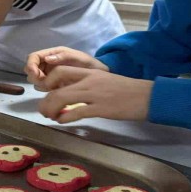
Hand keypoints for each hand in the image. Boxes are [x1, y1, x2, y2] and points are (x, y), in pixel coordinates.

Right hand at [25, 46, 108, 90]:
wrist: (98, 77)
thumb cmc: (89, 64)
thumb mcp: (79, 58)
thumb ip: (64, 56)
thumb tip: (47, 59)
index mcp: (52, 54)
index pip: (33, 57)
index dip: (31, 66)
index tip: (37, 75)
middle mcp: (48, 63)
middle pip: (30, 69)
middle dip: (35, 77)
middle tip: (46, 84)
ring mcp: (48, 74)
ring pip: (34, 79)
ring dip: (40, 84)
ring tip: (54, 87)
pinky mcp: (51, 84)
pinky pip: (41, 87)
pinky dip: (45, 90)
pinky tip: (56, 90)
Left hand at [38, 67, 152, 122]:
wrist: (147, 96)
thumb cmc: (127, 90)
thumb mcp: (104, 80)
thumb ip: (87, 83)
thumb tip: (70, 93)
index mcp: (90, 72)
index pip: (61, 70)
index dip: (48, 81)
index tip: (46, 92)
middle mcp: (89, 81)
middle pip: (56, 86)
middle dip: (45, 99)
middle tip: (43, 109)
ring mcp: (95, 94)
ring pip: (62, 98)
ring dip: (51, 109)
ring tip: (50, 117)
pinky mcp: (101, 108)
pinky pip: (76, 112)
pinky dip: (65, 118)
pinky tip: (62, 121)